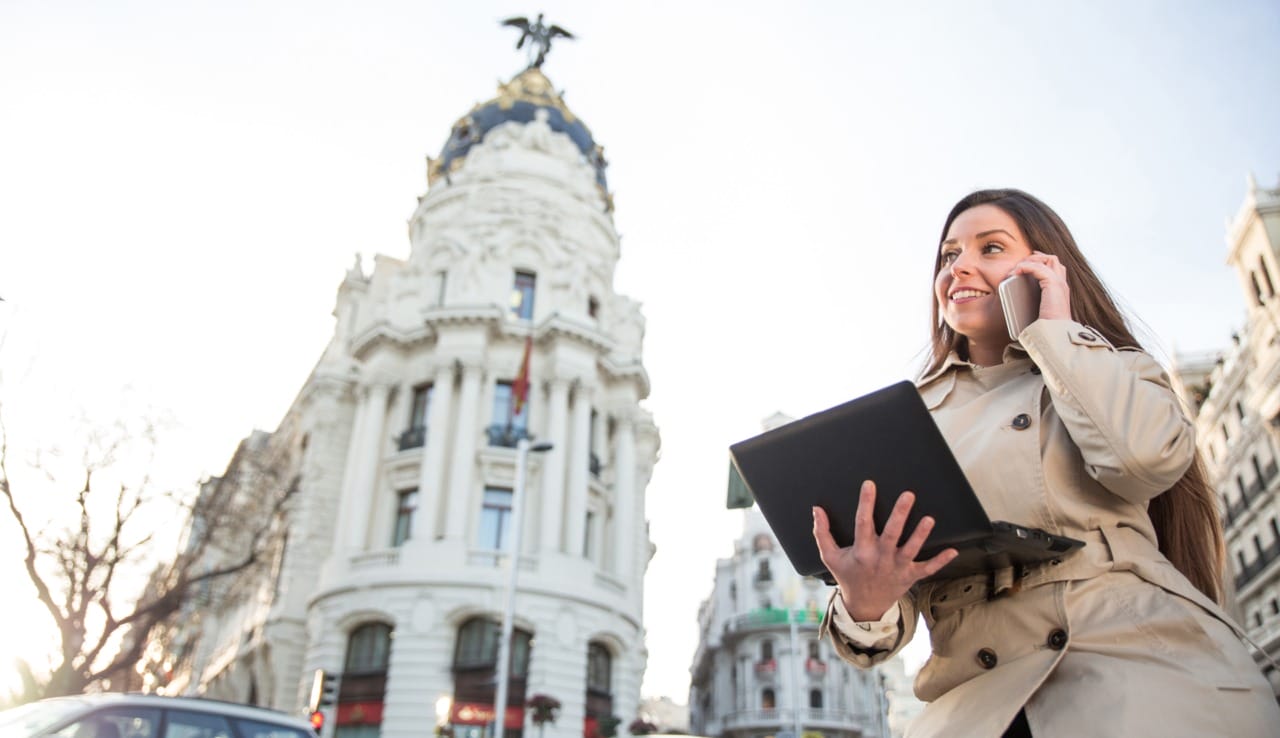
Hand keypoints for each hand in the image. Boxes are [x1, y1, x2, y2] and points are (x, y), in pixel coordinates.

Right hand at [812, 480, 957, 620]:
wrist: (864, 606)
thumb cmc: (848, 576)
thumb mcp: (830, 556)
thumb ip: (822, 533)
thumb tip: (816, 509)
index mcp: (861, 551)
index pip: (863, 523)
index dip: (865, 503)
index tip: (869, 485)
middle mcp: (881, 558)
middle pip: (891, 533)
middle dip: (899, 514)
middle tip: (907, 495)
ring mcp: (897, 567)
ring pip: (911, 549)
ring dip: (920, 534)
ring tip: (929, 519)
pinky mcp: (910, 576)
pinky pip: (928, 568)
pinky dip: (941, 561)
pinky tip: (953, 550)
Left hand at [1010, 250, 1070, 321]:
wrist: (1055, 333)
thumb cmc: (1046, 328)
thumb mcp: (1039, 313)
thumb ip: (1032, 305)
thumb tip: (1015, 301)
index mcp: (1060, 291)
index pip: (1055, 268)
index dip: (1041, 263)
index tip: (1024, 265)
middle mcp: (1062, 284)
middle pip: (1053, 259)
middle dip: (1035, 257)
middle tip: (1019, 265)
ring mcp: (1059, 283)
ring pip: (1048, 259)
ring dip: (1030, 260)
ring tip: (1016, 269)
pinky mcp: (1053, 284)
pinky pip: (1038, 267)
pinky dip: (1026, 267)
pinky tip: (1016, 273)